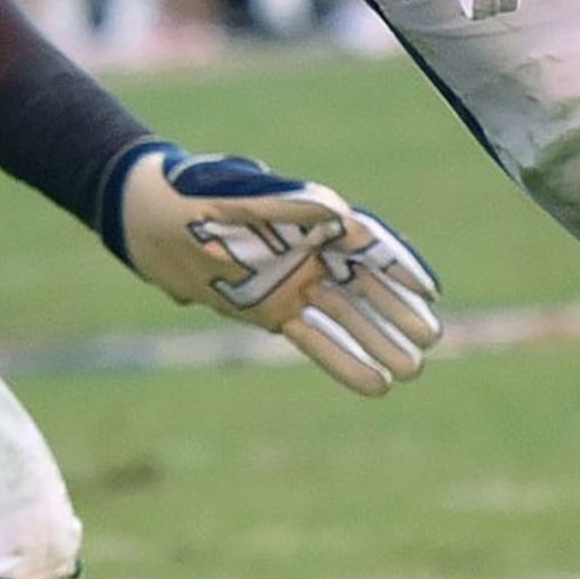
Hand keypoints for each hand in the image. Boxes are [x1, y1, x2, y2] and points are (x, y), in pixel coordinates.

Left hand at [100, 143, 441, 394]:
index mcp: (308, 214)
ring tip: (413, 369)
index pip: (366, 242)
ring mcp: (292, 282)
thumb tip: (337, 210)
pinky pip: (316, 340)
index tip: (429, 290)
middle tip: (431, 336)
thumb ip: (284, 203)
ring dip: (378, 341)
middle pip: (365, 283)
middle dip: (397, 309)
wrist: (147, 219)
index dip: (398, 265)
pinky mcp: (271, 312)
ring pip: (347, 317)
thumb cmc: (191, 193)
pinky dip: (344, 361)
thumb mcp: (234, 194)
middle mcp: (308, 249)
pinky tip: (374, 385)